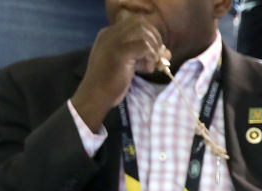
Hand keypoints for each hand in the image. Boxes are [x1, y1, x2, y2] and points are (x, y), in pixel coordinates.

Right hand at [70, 5, 169, 129]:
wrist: (95, 96)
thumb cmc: (111, 83)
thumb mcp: (127, 64)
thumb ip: (143, 55)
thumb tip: (167, 51)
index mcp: (109, 34)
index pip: (136, 23)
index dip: (150, 35)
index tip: (154, 52)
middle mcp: (110, 34)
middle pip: (141, 23)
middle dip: (155, 39)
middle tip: (156, 57)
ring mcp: (114, 42)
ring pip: (144, 33)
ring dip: (153, 49)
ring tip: (150, 65)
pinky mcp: (119, 53)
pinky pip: (144, 46)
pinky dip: (151, 57)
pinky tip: (147, 70)